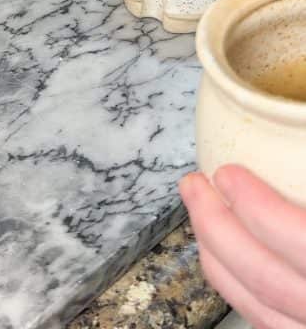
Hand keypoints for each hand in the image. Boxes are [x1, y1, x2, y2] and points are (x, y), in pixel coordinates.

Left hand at [180, 166, 305, 328]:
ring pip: (257, 306)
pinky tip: (220, 254)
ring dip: (215, 255)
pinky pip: (264, 321)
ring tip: (197, 210)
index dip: (257, 207)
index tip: (227, 174)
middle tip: (193, 184)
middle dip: (215, 226)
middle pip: (263, 277)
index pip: (298, 242)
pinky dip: (233, 284)